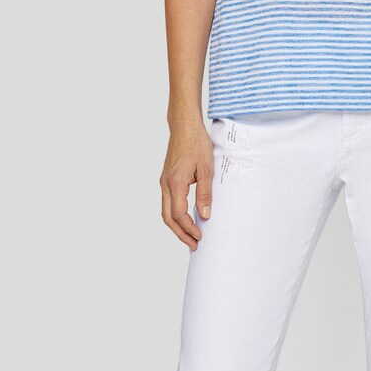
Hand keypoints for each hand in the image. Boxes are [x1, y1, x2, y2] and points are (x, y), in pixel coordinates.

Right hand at [160, 121, 213, 249]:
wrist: (184, 126)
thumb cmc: (196, 143)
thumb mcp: (206, 168)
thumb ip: (205, 193)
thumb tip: (204, 215)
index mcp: (175, 183)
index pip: (179, 214)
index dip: (189, 228)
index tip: (200, 236)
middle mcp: (165, 184)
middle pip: (168, 218)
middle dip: (180, 234)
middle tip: (194, 244)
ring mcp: (164, 182)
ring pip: (165, 211)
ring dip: (176, 226)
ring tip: (189, 236)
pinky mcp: (166, 179)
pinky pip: (167, 202)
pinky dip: (174, 215)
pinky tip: (185, 218)